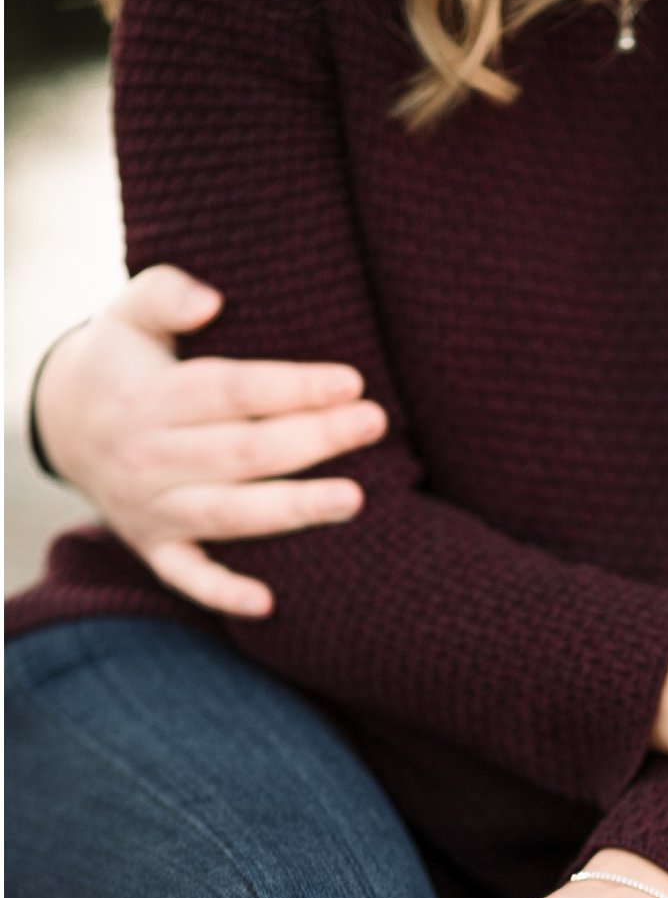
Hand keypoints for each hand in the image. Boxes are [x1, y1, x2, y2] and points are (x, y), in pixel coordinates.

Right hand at [34, 265, 386, 616]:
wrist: (63, 425)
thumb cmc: (125, 362)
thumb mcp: (129, 315)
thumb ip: (163, 293)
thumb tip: (210, 300)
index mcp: (146, 397)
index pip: (228, 390)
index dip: (290, 387)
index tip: (351, 381)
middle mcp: (147, 457)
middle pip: (242, 451)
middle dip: (313, 439)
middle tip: (373, 424)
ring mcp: (151, 508)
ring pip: (229, 514)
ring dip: (292, 510)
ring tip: (355, 499)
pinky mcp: (156, 547)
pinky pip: (188, 576)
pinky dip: (222, 593)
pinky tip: (267, 605)